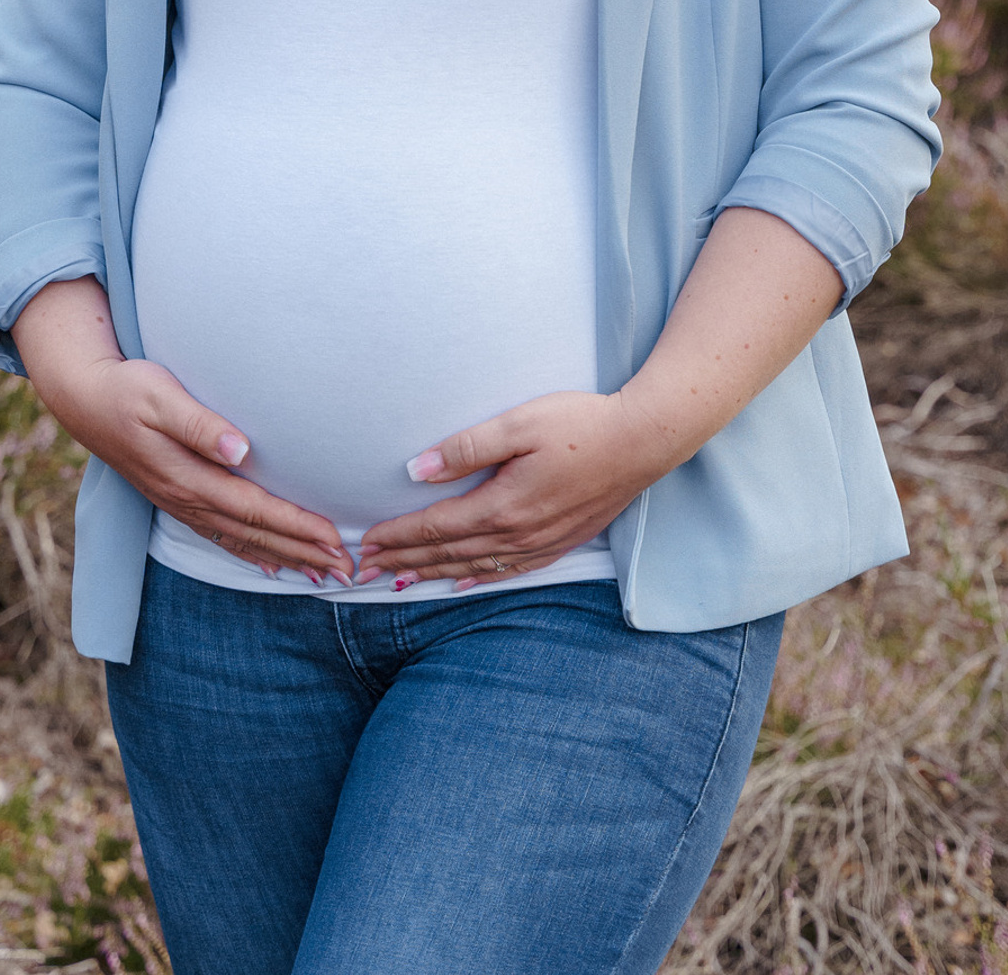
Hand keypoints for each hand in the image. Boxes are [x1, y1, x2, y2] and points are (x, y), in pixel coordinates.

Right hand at [12, 278, 349, 584]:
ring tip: (320, 575)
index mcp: (188, 477)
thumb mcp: (161, 396)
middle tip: (346, 570)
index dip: (296, 527)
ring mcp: (179, 503)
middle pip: (254, 533)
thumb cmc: (127, 389)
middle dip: (302, 552)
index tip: (334, 541)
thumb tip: (241, 449)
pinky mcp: (176, 498)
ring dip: (283, 557)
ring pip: (240, 540)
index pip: (254, 509)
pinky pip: (220, 536)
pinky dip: (249, 553)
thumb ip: (200, 424)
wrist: (83, 397)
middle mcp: (185, 498)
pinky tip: (269, 565)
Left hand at [358, 391, 671, 590]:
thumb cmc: (582, 423)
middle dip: (403, 561)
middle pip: (448, 553)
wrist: (644, 440)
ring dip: (433, 574)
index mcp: (502, 505)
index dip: (398, 536)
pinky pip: (508, 572)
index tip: (366, 545)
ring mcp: (541, 542)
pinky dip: (477, 579)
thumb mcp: (519, 424)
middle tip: (363, 573)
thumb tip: (416, 470)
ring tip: (400, 582)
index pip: (436, 527)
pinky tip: (462, 584)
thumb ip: (466, 447)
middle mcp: (518, 534)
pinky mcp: (560, 541)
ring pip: (474, 567)